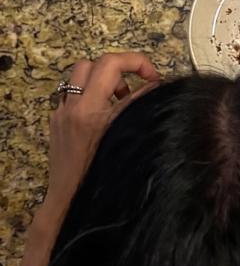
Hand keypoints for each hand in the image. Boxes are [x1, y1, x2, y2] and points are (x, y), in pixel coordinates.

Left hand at [42, 52, 160, 226]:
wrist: (71, 202)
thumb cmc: (102, 180)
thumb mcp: (128, 139)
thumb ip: (140, 108)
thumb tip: (155, 88)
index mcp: (90, 112)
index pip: (112, 65)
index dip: (137, 63)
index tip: (153, 76)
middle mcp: (72, 108)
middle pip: (95, 63)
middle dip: (120, 68)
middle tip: (138, 84)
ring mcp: (62, 114)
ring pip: (79, 75)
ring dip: (103, 80)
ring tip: (121, 100)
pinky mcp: (57, 122)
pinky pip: (72, 94)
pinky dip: (91, 95)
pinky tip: (105, 114)